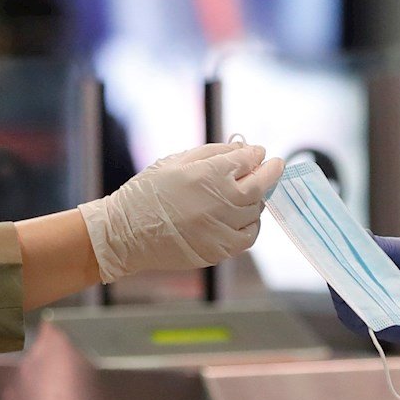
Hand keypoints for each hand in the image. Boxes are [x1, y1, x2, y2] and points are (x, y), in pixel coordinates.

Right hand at [79, 141, 284, 280]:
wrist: (125, 233)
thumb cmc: (147, 193)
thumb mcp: (176, 161)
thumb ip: (214, 153)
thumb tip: (245, 149)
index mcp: (209, 174)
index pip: (248, 160)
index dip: (256, 154)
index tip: (258, 153)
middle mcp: (221, 202)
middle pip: (260, 185)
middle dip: (269, 173)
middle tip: (273, 167)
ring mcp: (222, 228)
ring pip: (255, 211)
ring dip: (256, 199)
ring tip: (247, 193)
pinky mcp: (219, 250)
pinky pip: (248, 236)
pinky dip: (251, 225)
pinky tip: (242, 218)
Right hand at [330, 236, 399, 371]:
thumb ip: (388, 246)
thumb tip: (363, 235)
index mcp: (370, 262)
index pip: (346, 251)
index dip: (338, 243)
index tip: (331, 233)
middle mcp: (359, 282)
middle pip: (337, 270)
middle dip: (334, 260)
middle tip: (332, 250)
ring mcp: (358, 302)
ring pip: (339, 290)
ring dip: (341, 281)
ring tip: (345, 270)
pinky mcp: (360, 322)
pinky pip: (347, 312)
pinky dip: (348, 303)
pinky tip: (354, 293)